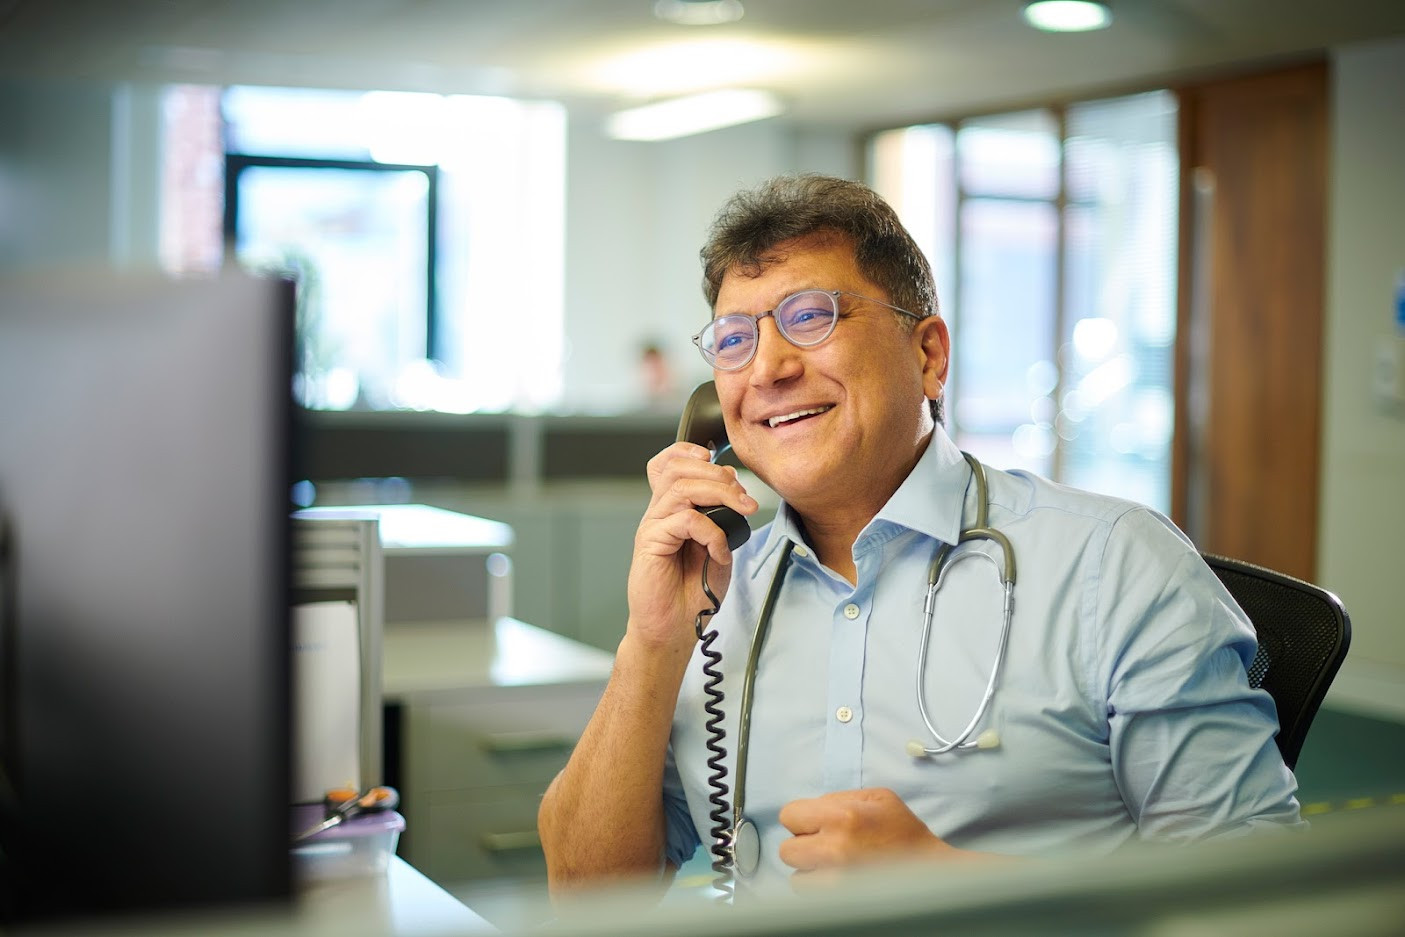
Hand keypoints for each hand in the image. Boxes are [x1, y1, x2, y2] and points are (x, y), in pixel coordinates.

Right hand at [624, 442, 756, 653]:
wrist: (674, 627)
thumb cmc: (693, 590)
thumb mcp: (717, 544)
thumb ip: (722, 516)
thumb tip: (732, 486)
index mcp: (672, 508)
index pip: (670, 462)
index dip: (693, 452)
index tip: (725, 468)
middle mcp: (659, 512)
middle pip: (679, 467)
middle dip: (718, 474)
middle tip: (745, 498)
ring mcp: (652, 526)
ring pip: (681, 486)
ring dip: (719, 493)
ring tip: (741, 511)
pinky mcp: (650, 542)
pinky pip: (685, 519)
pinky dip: (711, 531)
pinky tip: (719, 550)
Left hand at [777, 788, 969, 889]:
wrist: (929, 871)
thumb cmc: (904, 832)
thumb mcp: (878, 798)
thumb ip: (839, 798)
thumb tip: (811, 808)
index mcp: (843, 816)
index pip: (789, 815)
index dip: (801, 818)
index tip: (815, 824)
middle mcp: (835, 849)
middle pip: (787, 849)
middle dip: (803, 845)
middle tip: (824, 845)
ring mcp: (837, 881)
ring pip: (796, 878)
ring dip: (810, 872)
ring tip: (834, 865)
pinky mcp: (840, 901)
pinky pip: (810, 897)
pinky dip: (820, 890)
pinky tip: (839, 880)